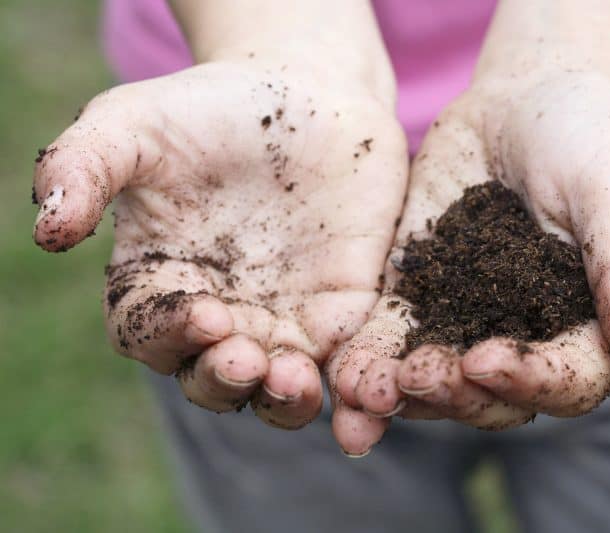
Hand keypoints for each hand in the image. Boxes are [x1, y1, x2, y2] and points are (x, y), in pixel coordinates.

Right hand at [33, 58, 406, 428]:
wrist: (307, 94)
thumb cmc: (210, 108)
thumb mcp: (134, 122)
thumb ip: (84, 166)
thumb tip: (46, 229)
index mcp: (160, 281)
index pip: (148, 331)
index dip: (168, 332)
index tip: (201, 311)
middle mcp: (221, 313)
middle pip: (212, 377)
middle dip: (225, 379)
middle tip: (246, 360)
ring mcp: (285, 320)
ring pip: (279, 389)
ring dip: (283, 399)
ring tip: (294, 382)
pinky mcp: (344, 314)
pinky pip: (347, 366)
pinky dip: (352, 392)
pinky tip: (363, 396)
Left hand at [328, 71, 609, 453]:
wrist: (522, 102)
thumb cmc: (589, 140)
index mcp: (590, 329)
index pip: (567, 380)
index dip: (528, 381)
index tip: (486, 360)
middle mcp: (528, 340)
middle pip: (495, 397)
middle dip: (455, 395)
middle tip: (417, 376)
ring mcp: (467, 324)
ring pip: (437, 381)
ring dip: (401, 395)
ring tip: (366, 392)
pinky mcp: (417, 298)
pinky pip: (391, 339)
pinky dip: (368, 361)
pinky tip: (343, 373)